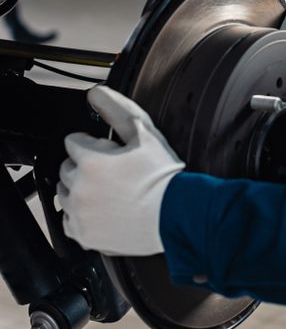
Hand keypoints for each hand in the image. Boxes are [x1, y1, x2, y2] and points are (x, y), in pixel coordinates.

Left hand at [57, 85, 184, 255]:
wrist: (177, 216)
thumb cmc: (163, 177)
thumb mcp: (143, 133)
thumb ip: (115, 109)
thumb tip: (96, 93)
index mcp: (90, 161)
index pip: (72, 141)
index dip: (93, 143)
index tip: (109, 152)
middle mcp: (79, 189)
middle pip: (67, 168)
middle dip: (85, 166)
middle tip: (113, 172)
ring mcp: (80, 214)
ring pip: (66, 194)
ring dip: (81, 189)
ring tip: (110, 192)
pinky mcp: (84, 235)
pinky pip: (69, 221)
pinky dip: (82, 216)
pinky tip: (105, 210)